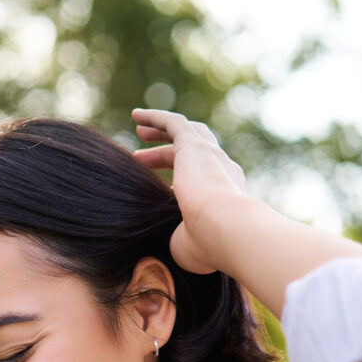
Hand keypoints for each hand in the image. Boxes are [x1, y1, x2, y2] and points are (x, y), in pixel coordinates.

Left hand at [132, 109, 247, 273]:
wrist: (226, 228)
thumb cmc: (207, 246)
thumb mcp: (188, 244)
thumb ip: (177, 237)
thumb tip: (164, 239)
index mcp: (225, 195)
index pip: (202, 181)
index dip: (178, 182)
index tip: (160, 189)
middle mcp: (222, 171)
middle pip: (192, 154)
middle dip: (166, 153)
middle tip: (141, 157)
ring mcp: (209, 156)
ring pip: (184, 133)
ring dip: (161, 131)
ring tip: (140, 130)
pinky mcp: (193, 145)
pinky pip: (173, 123)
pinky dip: (155, 118)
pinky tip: (136, 116)